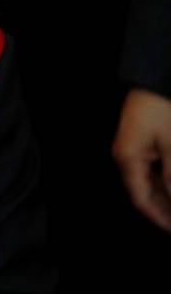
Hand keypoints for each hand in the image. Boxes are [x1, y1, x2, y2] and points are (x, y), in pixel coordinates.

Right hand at [112, 88, 170, 232]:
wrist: (156, 76)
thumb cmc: (162, 107)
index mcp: (128, 158)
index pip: (141, 199)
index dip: (159, 218)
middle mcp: (127, 155)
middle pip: (144, 190)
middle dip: (165, 206)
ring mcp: (135, 145)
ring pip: (151, 178)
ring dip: (166, 191)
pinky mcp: (144, 137)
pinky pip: (154, 165)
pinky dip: (166, 176)